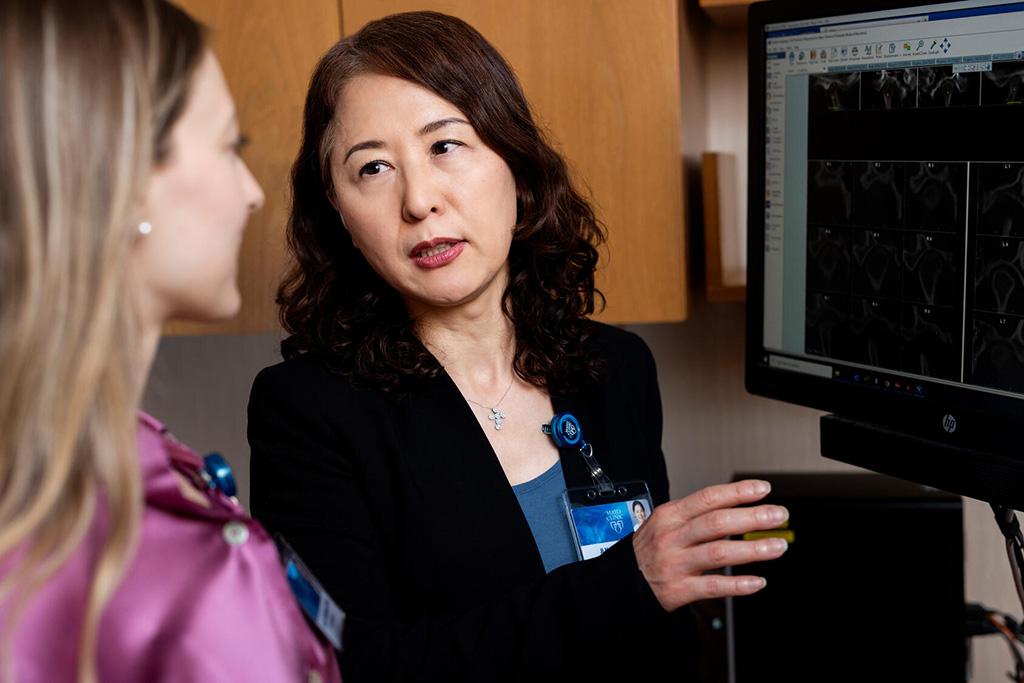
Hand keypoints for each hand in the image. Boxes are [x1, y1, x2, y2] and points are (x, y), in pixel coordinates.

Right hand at [632, 479, 788, 611]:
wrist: (621, 580)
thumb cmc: (649, 549)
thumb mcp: (664, 523)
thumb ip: (695, 515)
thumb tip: (737, 505)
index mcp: (670, 515)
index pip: (707, 498)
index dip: (737, 492)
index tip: (762, 489)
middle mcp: (672, 537)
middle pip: (716, 523)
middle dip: (751, 517)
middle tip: (778, 515)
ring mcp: (675, 563)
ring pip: (718, 553)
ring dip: (752, 549)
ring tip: (777, 546)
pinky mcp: (678, 590)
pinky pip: (712, 587)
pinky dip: (737, 585)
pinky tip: (757, 582)